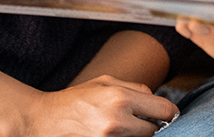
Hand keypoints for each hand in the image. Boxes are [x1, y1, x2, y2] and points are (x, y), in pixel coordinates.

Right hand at [0, 75, 177, 136]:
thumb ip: (135, 88)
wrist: (46, 121)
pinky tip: (116, 132)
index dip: (168, 111)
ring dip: (139, 133)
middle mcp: (118, 121)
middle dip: (152, 124)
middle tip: (141, 119)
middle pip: (155, 130)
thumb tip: (156, 98)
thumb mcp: (105, 81)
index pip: (164, 110)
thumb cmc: (75, 99)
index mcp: (121, 98)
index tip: (166, 112)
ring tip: (124, 124)